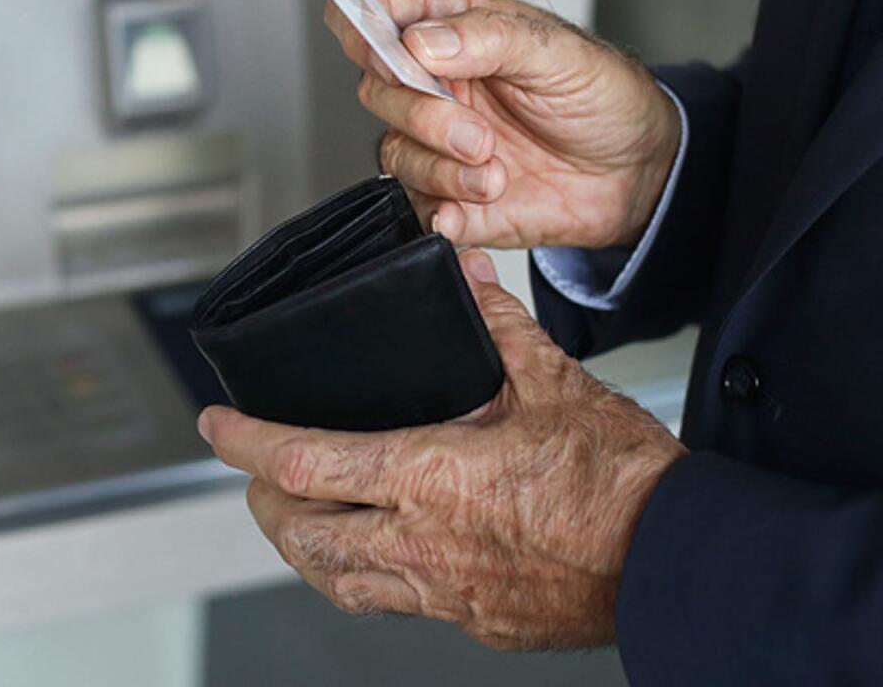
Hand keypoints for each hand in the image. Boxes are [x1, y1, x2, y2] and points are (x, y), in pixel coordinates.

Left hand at [198, 250, 685, 649]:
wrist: (679, 559)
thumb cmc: (620, 478)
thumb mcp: (551, 382)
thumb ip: (494, 324)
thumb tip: (465, 272)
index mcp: (429, 476)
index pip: (301, 460)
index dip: (243, 441)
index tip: (215, 423)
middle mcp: (421, 543)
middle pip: (299, 535)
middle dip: (262, 499)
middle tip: (254, 469)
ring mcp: (443, 592)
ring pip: (335, 580)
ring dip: (301, 545)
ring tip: (296, 511)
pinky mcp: (472, 621)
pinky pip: (390, 603)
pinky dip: (359, 574)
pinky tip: (372, 551)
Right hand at [327, 0, 680, 248]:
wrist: (637, 174)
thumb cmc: (602, 98)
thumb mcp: (560, 53)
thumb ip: (489, 38)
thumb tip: (420, 43)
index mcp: (455, 30)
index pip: (376, 9)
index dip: (361, 21)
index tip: (385, 48)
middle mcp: (436, 84)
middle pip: (375, 87)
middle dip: (421, 114)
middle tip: (477, 133)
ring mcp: (437, 140)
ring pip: (393, 151)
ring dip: (440, 168)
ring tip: (496, 173)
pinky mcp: (448, 193)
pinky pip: (416, 205)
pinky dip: (443, 209)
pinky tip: (482, 201)